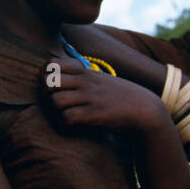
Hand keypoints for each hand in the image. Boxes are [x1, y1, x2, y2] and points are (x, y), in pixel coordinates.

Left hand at [40, 57, 168, 137]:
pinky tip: (71, 124)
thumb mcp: (99, 79)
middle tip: (53, 102)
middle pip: (49, 81)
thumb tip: (57, 76)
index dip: (44, 75)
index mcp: (85, 71)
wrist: (145, 109)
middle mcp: (86, 82)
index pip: (52, 64)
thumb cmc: (118, 95)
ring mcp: (91, 97)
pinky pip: (68, 118)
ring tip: (63, 114)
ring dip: (55, 110)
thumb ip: (80, 75)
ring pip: (56, 100)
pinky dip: (65, 123)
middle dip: (45, 94)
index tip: (50, 86)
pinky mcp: (96, 114)